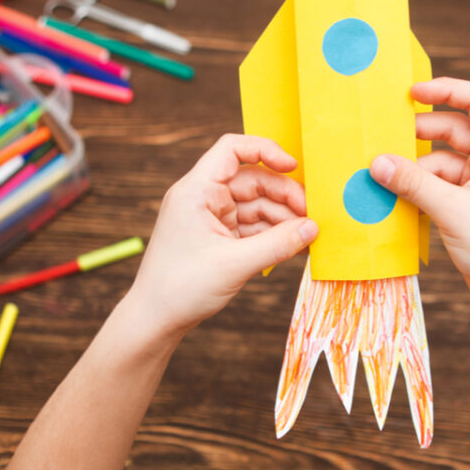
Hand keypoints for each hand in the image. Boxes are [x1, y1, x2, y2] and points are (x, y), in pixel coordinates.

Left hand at [124, 134, 317, 339]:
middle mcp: (203, 198)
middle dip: (284, 195)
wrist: (155, 320)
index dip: (265, 150)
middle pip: (253, 179)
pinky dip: (273, 233)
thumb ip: (278, 244)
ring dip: (283, 217)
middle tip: (312, 216)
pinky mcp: (219, 237)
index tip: (293, 166)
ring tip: (307, 235)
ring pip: (257, 204)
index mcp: (196, 191)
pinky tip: (293, 244)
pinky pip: (253, 225)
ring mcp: (211, 217)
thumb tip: (313, 228)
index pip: (232, 149)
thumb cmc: (180, 288)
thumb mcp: (235, 264)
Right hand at [369, 77, 469, 302]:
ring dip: (414, 167)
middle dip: (419, 133)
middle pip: (454, 129)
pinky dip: (418, 187)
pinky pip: (439, 184)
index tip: (412, 92)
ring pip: (441, 159)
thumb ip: (414, 183)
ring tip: (382, 175)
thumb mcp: (453, 210)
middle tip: (384, 138)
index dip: (446, 89)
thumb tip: (377, 162)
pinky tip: (395, 196)